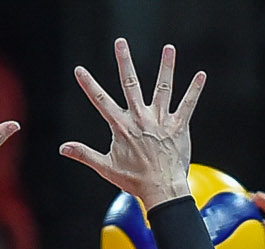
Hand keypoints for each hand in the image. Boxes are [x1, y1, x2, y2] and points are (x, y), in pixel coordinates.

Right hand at [59, 39, 204, 209]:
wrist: (162, 190)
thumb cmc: (134, 181)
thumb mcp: (105, 167)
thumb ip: (84, 154)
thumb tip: (63, 148)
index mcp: (122, 127)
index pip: (101, 101)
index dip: (89, 85)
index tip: (79, 70)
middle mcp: (140, 118)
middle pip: (131, 84)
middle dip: (124, 62)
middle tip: (120, 42)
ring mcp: (161, 120)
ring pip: (163, 88)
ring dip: (166, 67)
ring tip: (169, 48)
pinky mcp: (178, 126)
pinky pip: (188, 104)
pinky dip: (195, 89)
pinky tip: (201, 75)